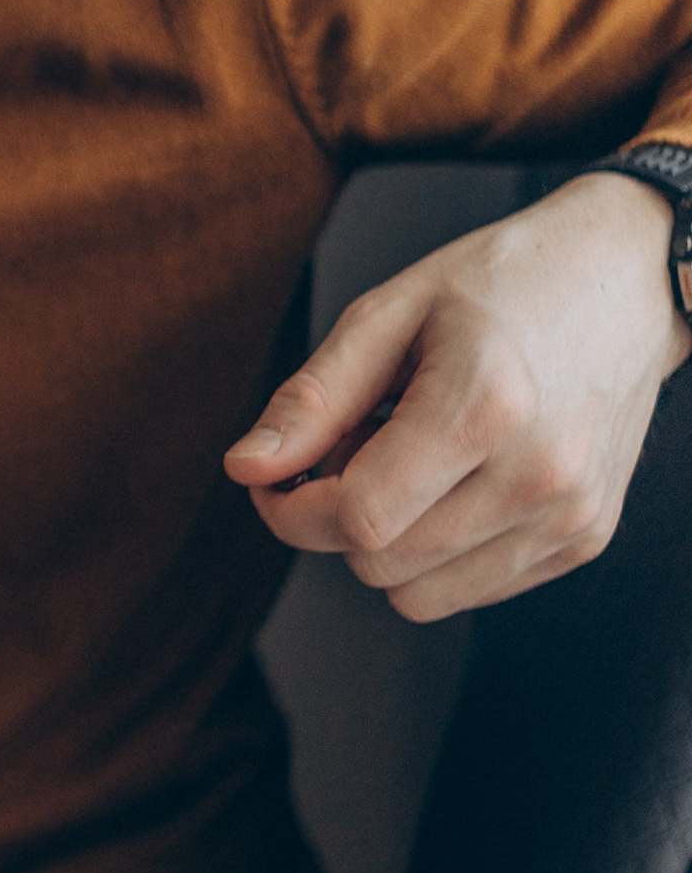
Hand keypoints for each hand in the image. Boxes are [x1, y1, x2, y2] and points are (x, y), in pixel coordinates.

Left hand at [225, 171, 691, 619]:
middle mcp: (540, 474)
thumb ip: (313, 399)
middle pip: (381, 565)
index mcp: (486, 406)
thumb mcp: (390, 313)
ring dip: (388, 543)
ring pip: (420, 596)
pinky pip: (471, 589)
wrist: (625, 277)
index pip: (358, 520)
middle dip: (336, 521)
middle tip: (352, 448)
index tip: (275, 480)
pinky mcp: (587, 537)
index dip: (291, 513)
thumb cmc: (501, 282)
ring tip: (410, 462)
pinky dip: (440, 551)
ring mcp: (572, 514)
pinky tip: (458, 479)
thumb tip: (246, 470)